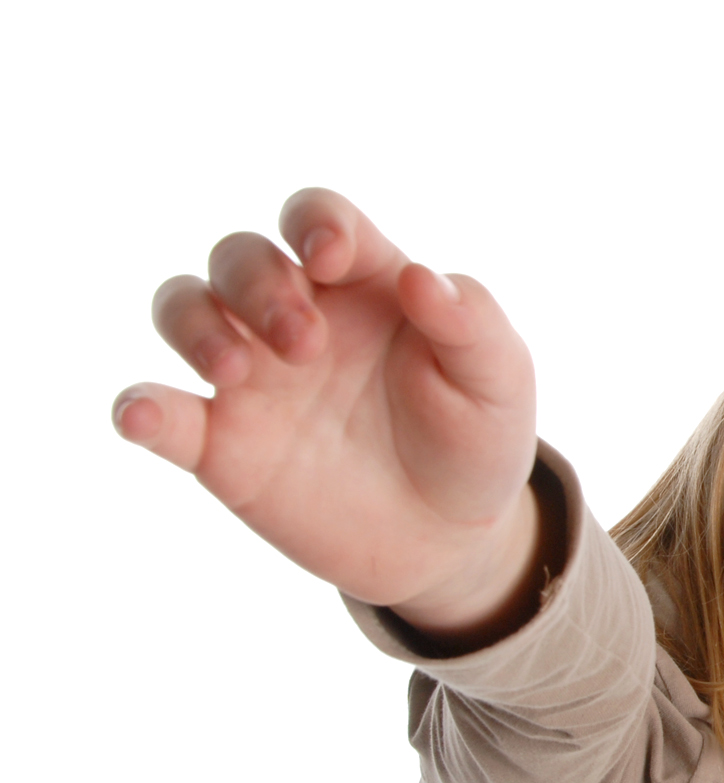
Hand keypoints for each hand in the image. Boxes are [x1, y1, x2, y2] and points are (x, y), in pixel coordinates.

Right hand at [113, 190, 541, 636]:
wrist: (452, 537)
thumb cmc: (476, 438)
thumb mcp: (498, 380)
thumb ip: (470, 322)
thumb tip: (421, 276)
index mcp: (364, 284)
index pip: (320, 220)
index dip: (315, 224)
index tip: (329, 258)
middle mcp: (296, 316)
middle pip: (241, 258)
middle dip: (259, 285)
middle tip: (304, 345)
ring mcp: (253, 378)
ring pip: (183, 309)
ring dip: (196, 324)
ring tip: (236, 371)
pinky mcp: (223, 445)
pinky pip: (160, 413)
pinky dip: (139, 407)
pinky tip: (145, 417)